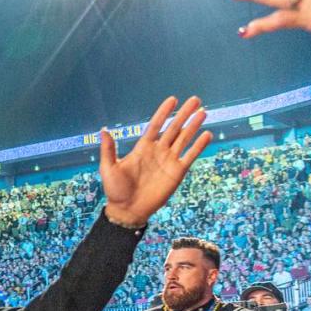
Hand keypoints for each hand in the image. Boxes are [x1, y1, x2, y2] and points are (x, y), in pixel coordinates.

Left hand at [100, 96, 211, 226]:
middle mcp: (158, 151)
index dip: (164, 113)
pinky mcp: (177, 172)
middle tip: (195, 100)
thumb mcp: (109, 168)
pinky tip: (207, 134)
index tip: (172, 100)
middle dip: (184, 114)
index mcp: (142, 148)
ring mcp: (169, 161)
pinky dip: (199, 146)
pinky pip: (190, 156)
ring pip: (184, 139)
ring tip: (203, 112)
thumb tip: (104, 130)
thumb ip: (108, 150)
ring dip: (193, 126)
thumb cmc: (116, 190)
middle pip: (173, 128)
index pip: (155, 125)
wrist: (128, 210)